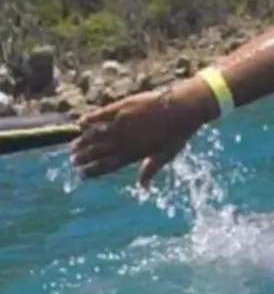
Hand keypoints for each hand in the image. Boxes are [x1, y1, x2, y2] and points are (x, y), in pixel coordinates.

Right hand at [70, 81, 210, 185]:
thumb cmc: (176, 133)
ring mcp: (121, 123)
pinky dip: (89, 119)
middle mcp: (123, 141)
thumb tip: (143, 186)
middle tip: (72, 160)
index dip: (92, 171)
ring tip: (72, 146)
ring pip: (96, 135)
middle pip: (98, 151)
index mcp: (132, 155)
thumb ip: (150, 169)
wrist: (180, 108)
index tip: (81, 174)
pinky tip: (80, 123)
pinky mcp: (122, 107)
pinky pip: (101, 114)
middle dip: (83, 157)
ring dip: (82, 141)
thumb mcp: (164, 155)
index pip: (107, 166)